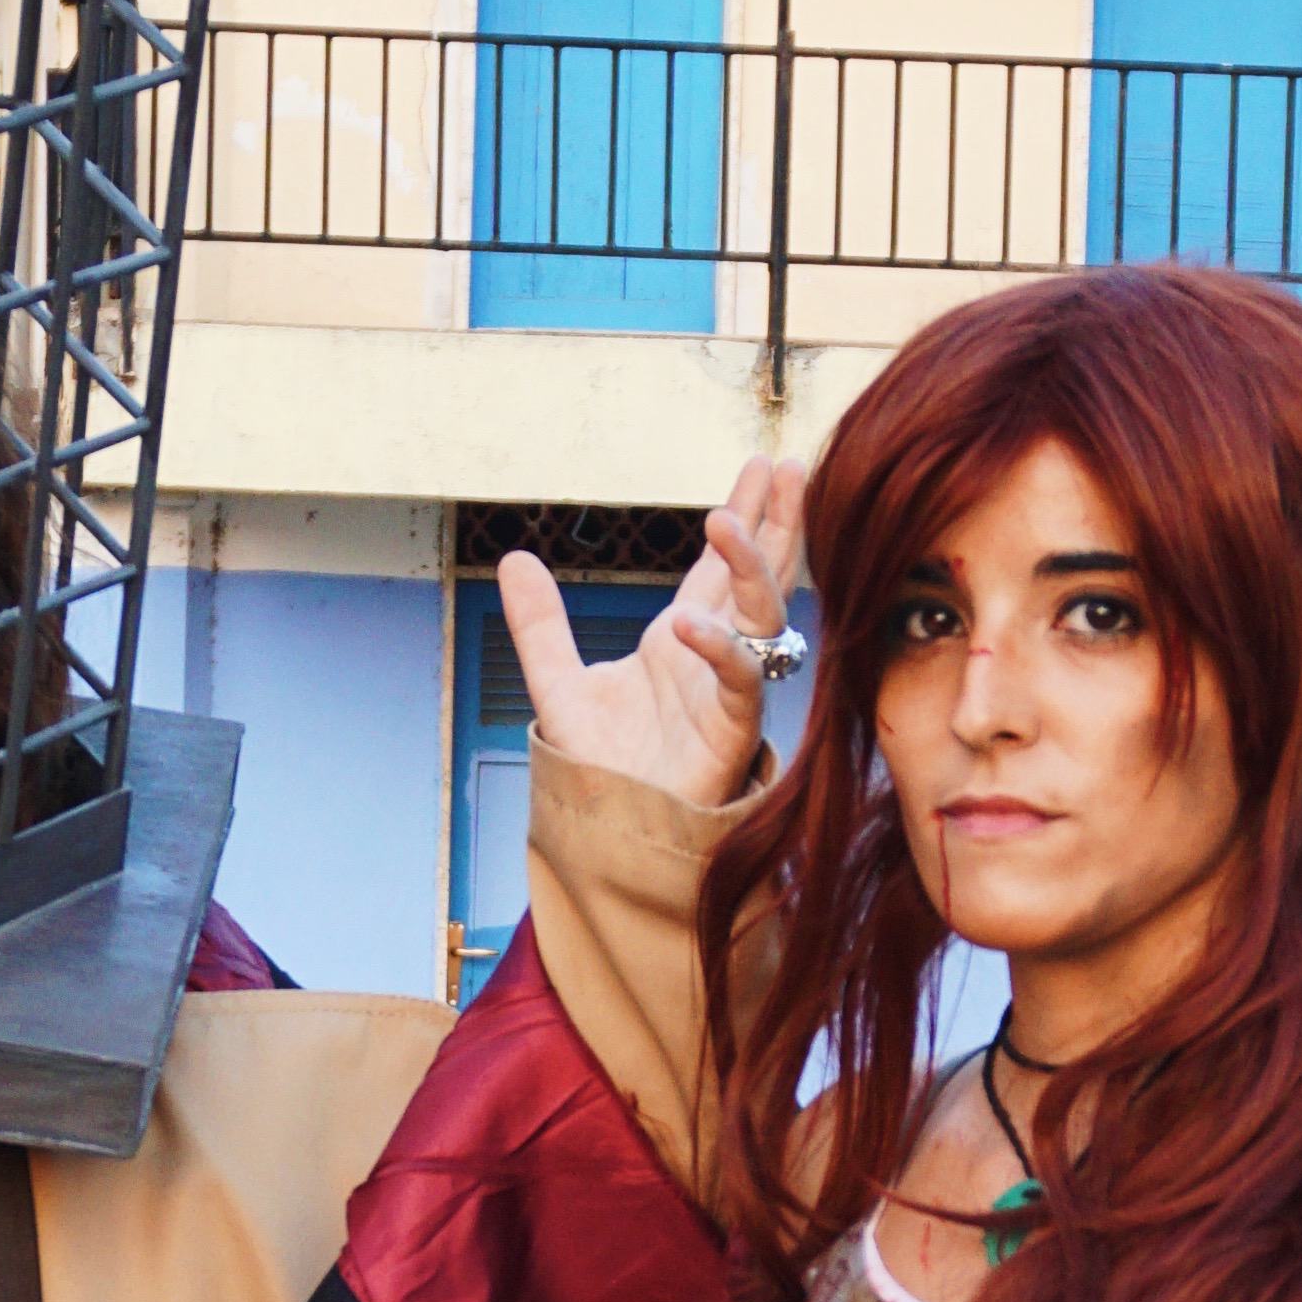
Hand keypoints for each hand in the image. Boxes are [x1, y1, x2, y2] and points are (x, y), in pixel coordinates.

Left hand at [498, 454, 804, 812]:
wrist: (610, 835)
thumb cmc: (603, 768)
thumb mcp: (558, 683)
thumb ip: (540, 625)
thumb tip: (513, 559)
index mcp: (683, 638)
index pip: (721, 565)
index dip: (745, 514)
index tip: (762, 466)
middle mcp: (715, 656)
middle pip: (759, 576)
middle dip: (777, 522)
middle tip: (788, 466)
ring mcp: (729, 692)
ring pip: (761, 618)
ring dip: (750, 568)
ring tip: (726, 520)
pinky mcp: (731, 734)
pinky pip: (739, 682)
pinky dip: (718, 649)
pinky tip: (688, 622)